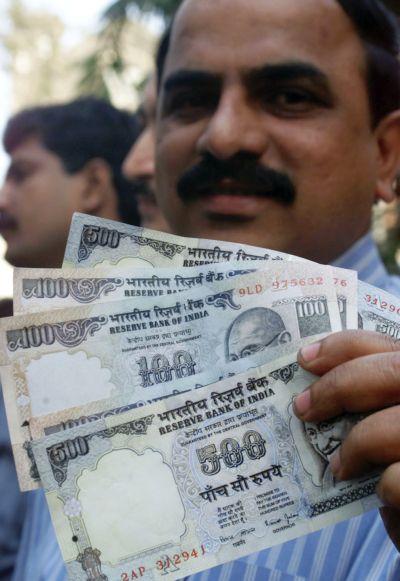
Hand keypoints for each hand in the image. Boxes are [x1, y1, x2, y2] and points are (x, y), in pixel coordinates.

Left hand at [294, 330, 399, 549]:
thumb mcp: (394, 420)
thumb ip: (377, 403)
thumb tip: (319, 398)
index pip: (389, 346)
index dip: (344, 346)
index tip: (304, 358)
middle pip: (394, 372)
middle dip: (339, 386)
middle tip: (303, 408)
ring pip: (397, 427)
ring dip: (358, 445)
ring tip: (339, 467)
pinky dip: (387, 486)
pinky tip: (384, 496)